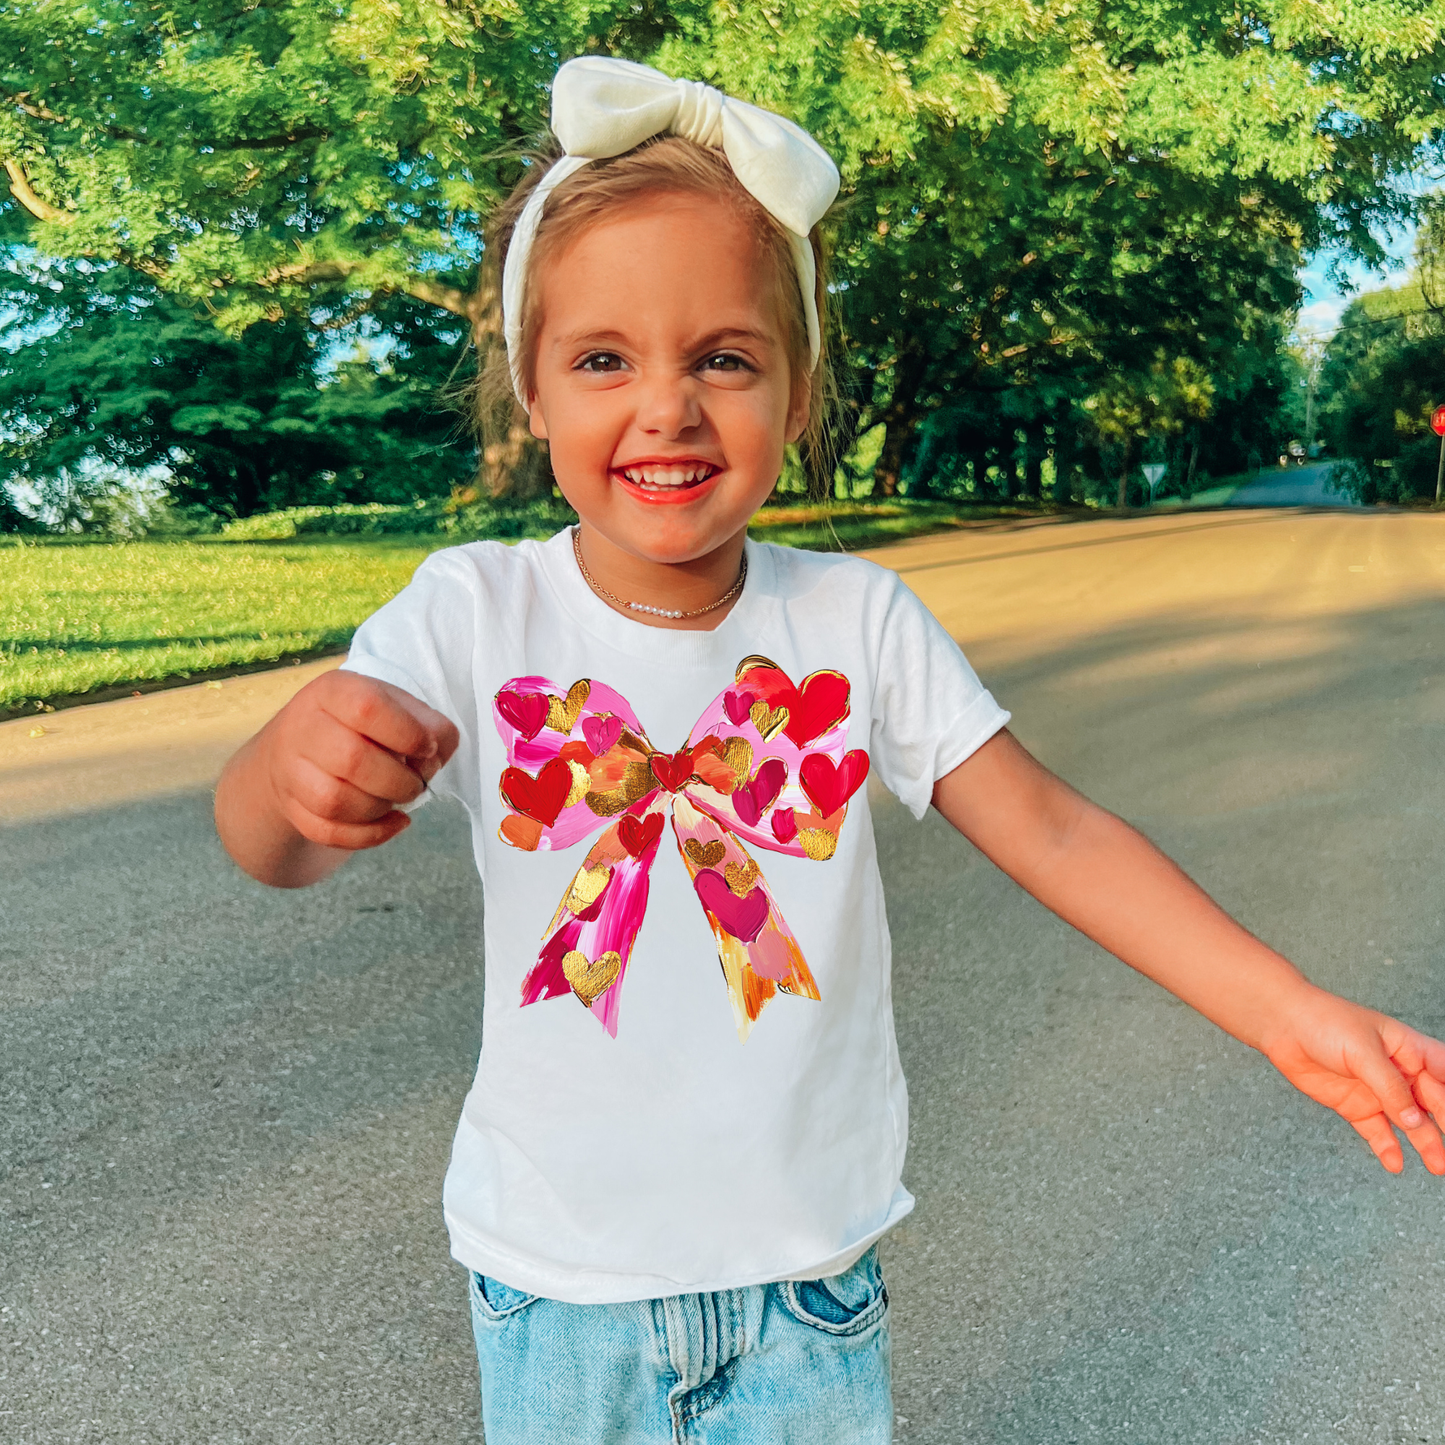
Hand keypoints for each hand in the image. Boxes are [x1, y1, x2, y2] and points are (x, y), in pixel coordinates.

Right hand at [257, 670, 459, 852]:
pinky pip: (326, 831)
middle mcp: (303, 726)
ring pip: (334, 802)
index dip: (408, 734)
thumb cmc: (362, 724)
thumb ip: (430, 725)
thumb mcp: (398, 707)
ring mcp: (290, 769)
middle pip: (351, 760)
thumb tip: (436, 754)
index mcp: (334, 691)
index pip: (367, 708)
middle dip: (398, 781)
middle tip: (416, 784)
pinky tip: (393, 823)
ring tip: (398, 799)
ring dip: (380, 809)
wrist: (301, 745)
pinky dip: (368, 835)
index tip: (428, 749)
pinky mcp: (290, 806)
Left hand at [1263, 988, 1444, 1174]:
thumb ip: (1390, 1087)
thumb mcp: (1363, 1051)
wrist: (1282, 1025)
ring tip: (1437, 1166)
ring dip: (1424, 1143)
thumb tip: (1414, 1121)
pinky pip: (1376, 1132)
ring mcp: (1377, 1091)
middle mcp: (1398, 1072)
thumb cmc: (1325, 1022)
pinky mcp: (1354, 1106)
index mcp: (1409, 1049)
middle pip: (1432, 1102)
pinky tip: (1394, 1163)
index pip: (1444, 1073)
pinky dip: (1386, 1147)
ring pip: (1408, 1123)